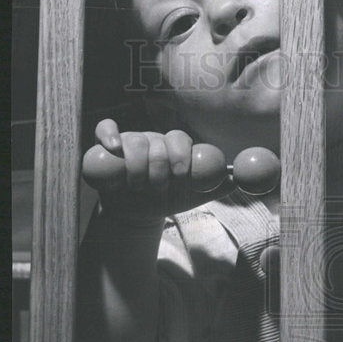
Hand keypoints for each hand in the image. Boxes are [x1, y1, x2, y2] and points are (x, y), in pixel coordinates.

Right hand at [82, 120, 226, 218]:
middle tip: (157, 188)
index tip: (180, 176)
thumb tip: (237, 181)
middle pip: (156, 141)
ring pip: (134, 141)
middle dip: (158, 169)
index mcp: (175, 147)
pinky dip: (109, 136)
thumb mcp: (193, 196)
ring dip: (137, 168)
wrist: (139, 212)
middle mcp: (153, 139)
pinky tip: (114, 148)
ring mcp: (130, 140)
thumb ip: (215, 188)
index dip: (181, 156)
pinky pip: (105, 129)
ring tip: (138, 187)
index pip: (180, 139)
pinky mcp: (107, 146)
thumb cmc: (167, 199)